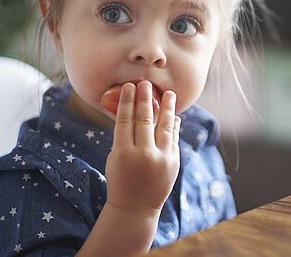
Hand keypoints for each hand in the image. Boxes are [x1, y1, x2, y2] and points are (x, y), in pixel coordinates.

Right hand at [104, 81, 180, 214]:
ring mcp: (161, 159)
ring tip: (169, 93)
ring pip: (165, 127)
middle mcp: (143, 155)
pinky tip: (174, 115)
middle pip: (145, 120)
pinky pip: (174, 139)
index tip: (129, 86)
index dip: (127, 101)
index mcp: (123, 153)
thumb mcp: (115, 158)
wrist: (135, 208)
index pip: (125, 120)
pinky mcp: (173, 163)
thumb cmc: (120, 179)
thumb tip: (135, 111)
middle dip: (145, 99)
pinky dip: (174, 126)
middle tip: (146, 83)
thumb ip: (125, 137)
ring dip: (167, 108)